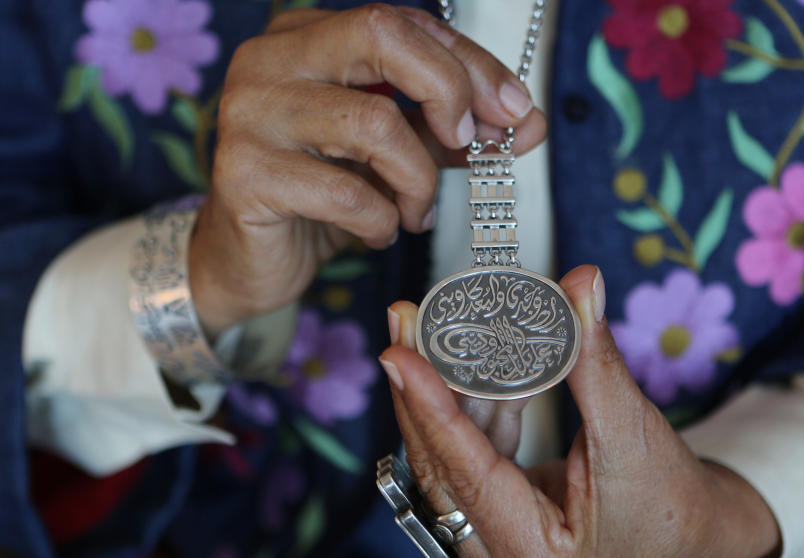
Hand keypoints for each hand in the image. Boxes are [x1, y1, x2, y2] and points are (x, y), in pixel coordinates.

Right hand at [189, 5, 546, 334]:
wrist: (250, 259)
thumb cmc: (322, 196)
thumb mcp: (396, 156)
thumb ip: (453, 133)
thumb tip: (529, 124)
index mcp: (307, 37)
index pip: (403, 23)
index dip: (471, 62)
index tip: (516, 111)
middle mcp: (272, 59)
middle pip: (380, 35)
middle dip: (447, 89)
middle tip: (470, 143)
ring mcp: (252, 112)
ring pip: (372, 123)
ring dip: (417, 179)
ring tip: (416, 211)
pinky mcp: (245, 173)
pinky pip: (345, 192)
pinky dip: (380, 220)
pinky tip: (378, 231)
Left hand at [379, 266, 779, 557]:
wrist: (689, 534)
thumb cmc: (667, 496)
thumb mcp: (632, 429)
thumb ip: (594, 358)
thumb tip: (578, 284)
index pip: (469, 473)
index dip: (432, 408)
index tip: (399, 354)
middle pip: (443, 468)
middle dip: (422, 391)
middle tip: (404, 327)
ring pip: (445, 464)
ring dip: (442, 396)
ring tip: (429, 334)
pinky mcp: (488, 534)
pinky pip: (463, 465)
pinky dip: (467, 415)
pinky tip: (470, 369)